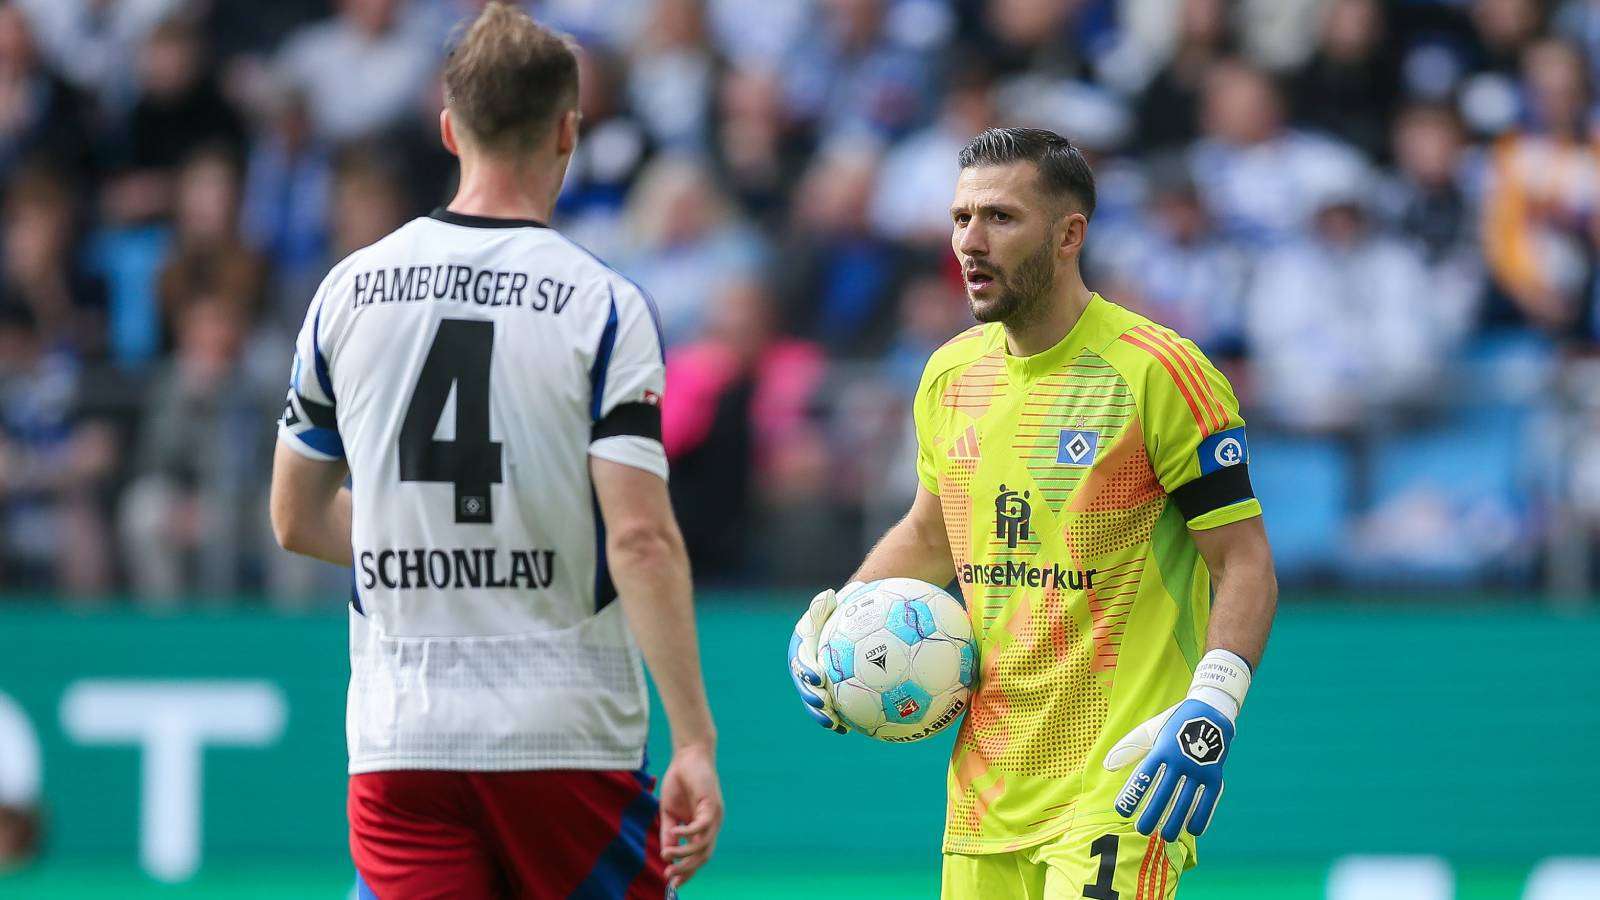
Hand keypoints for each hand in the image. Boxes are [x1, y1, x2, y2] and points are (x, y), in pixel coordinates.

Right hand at [659, 742, 721, 886]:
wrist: (688, 755)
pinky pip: (702, 826)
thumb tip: (666, 854)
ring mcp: (714, 816)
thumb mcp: (669, 812)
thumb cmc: (679, 782)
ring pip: (704, 845)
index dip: (687, 870)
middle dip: (687, 869)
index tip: (672, 882)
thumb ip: (669, 833)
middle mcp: (712, 825)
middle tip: (669, 875)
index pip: (699, 856)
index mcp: (702, 828)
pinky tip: (676, 832)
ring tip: (668, 855)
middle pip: (704, 856)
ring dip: (685, 853)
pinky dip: (688, 833)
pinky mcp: (712, 804)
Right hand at [787, 584, 860, 732]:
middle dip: (811, 698)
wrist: (846, 622)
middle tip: (824, 705)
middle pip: (804, 686)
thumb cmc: (840, 610)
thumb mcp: (832, 603)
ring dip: (822, 715)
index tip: (818, 677)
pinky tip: (849, 729)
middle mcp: (804, 667)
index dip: (807, 670)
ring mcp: (815, 682)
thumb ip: (826, 604)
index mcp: (802, 648)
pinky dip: (838, 718)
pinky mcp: (828, 692)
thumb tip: (829, 595)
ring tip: (834, 724)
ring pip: (815, 702)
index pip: (801, 659)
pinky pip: (831, 708)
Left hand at [1104, 698, 1232, 841]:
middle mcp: (1180, 760)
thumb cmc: (1172, 725)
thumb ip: (1128, 749)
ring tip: (1166, 835)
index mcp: (1161, 749)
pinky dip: (1202, 815)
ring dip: (1176, 819)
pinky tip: (1193, 830)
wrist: (1210, 711)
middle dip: (1152, 813)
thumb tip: (1107, 767)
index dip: (1133, 794)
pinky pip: (1209, 799)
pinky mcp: (1214, 774)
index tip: (1122, 811)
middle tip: (1141, 829)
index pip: (1144, 776)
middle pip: (1164, 792)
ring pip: (1185, 799)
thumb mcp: (1149, 732)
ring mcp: (1198, 767)